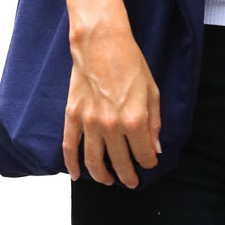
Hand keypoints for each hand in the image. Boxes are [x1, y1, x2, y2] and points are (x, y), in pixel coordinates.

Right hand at [63, 23, 160, 187]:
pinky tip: (77, 174)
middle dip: (127, 175)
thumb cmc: (130, 62)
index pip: (143, 154)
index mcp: (135, 119)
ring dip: (101, 175)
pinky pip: (70, 146)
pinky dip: (72, 164)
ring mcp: (90, 122)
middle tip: (131, 182)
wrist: (101, 42)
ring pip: (94, 160)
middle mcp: (111, 126)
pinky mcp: (73, 115)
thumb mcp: (152, 90)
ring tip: (108, 180)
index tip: (149, 163)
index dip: (148, 163)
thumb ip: (154, 122)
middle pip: (120, 162)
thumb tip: (154, 147)